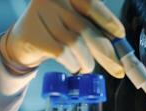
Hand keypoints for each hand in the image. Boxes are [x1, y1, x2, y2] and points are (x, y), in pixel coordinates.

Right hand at [0, 0, 124, 77]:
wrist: (24, 41)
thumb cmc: (58, 31)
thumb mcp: (77, 23)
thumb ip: (95, 28)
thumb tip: (119, 46)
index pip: (92, 6)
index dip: (108, 21)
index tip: (120, 35)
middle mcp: (55, 0)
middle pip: (86, 28)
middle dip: (106, 52)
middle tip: (118, 69)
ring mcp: (42, 15)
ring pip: (75, 43)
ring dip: (87, 61)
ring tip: (88, 67)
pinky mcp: (33, 34)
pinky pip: (62, 53)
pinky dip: (73, 64)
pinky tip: (74, 66)